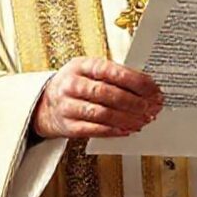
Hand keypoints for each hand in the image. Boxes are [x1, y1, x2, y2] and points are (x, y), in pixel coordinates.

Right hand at [32, 57, 163, 139]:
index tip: (152, 88)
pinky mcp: (68, 126)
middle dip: (134, 102)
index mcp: (81, 65)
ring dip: (127, 118)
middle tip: (151, 107)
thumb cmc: (75, 85)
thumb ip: (113, 76)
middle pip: (108, 94)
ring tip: (143, 120)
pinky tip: (127, 129)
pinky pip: (95, 130)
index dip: (135, 81)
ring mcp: (68, 106)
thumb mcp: (88, 71)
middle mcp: (72, 84)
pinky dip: (114, 131)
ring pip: (103, 113)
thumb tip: (145, 86)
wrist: (44, 105)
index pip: (112, 71)